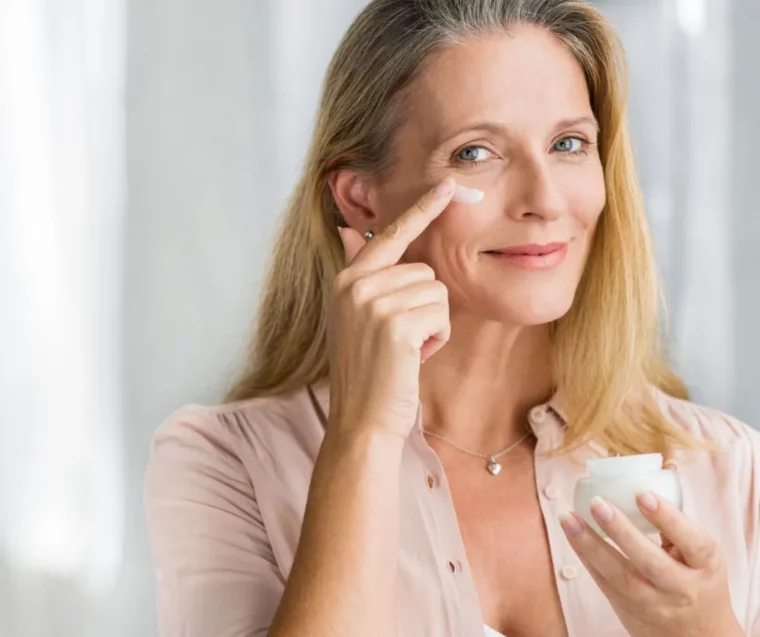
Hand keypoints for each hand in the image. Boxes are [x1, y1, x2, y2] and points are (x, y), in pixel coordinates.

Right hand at [328, 178, 455, 439]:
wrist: (361, 419)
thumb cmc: (367, 370)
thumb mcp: (354, 316)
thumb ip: (358, 272)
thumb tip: (348, 230)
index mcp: (347, 279)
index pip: (390, 234)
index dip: (421, 209)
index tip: (448, 184)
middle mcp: (356, 284)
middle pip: (425, 270)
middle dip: (425, 305)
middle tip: (402, 339)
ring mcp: (373, 303)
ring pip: (437, 291)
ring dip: (433, 323)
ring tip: (406, 349)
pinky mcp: (395, 324)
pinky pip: (441, 313)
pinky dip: (437, 337)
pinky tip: (414, 357)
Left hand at [560, 490, 743, 636]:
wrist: (700, 635)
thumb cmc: (698, 578)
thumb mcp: (700, 550)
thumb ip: (677, 512)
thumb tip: (665, 463)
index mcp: (706, 565)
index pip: (691, 541)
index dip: (668, 518)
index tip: (642, 493)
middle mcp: (682, 588)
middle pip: (650, 561)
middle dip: (621, 532)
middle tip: (597, 503)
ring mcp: (654, 603)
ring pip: (620, 576)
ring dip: (590, 545)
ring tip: (568, 517)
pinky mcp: (629, 611)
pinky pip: (604, 583)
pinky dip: (586, 558)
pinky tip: (572, 534)